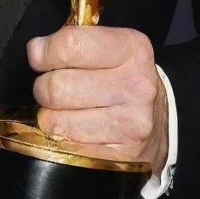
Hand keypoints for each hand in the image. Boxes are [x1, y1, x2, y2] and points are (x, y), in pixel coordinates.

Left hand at [28, 25, 168, 171]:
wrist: (163, 121)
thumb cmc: (124, 78)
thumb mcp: (111, 47)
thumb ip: (74, 41)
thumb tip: (36, 50)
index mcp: (132, 49)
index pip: (71, 45)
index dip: (44, 51)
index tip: (38, 55)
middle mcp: (136, 86)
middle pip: (57, 86)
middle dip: (43, 87)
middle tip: (53, 86)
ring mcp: (131, 124)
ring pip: (56, 120)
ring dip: (49, 115)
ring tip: (64, 109)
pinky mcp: (122, 157)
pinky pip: (67, 147)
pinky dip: (61, 138)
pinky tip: (73, 130)